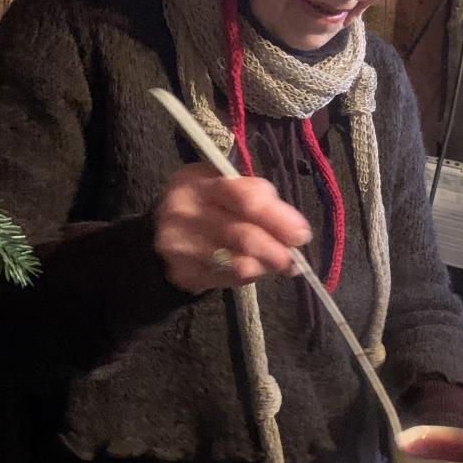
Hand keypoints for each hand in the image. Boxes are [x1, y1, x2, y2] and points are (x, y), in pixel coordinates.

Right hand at [154, 164, 310, 294]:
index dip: (279, 219)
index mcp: (199, 182)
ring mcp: (180, 246)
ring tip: (275, 263)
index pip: (247, 201)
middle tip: (295, 260)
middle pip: (244, 237)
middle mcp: (184, 213)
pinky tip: (251, 268)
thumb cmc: (205, 200)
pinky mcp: (182, 273)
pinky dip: (247, 276)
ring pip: (239, 264)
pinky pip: (228, 280)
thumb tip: (295, 229)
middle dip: (278, 251)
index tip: (301, 234)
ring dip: (265, 266)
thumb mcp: (225, 183)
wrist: (162, 227)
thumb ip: (258, 197)